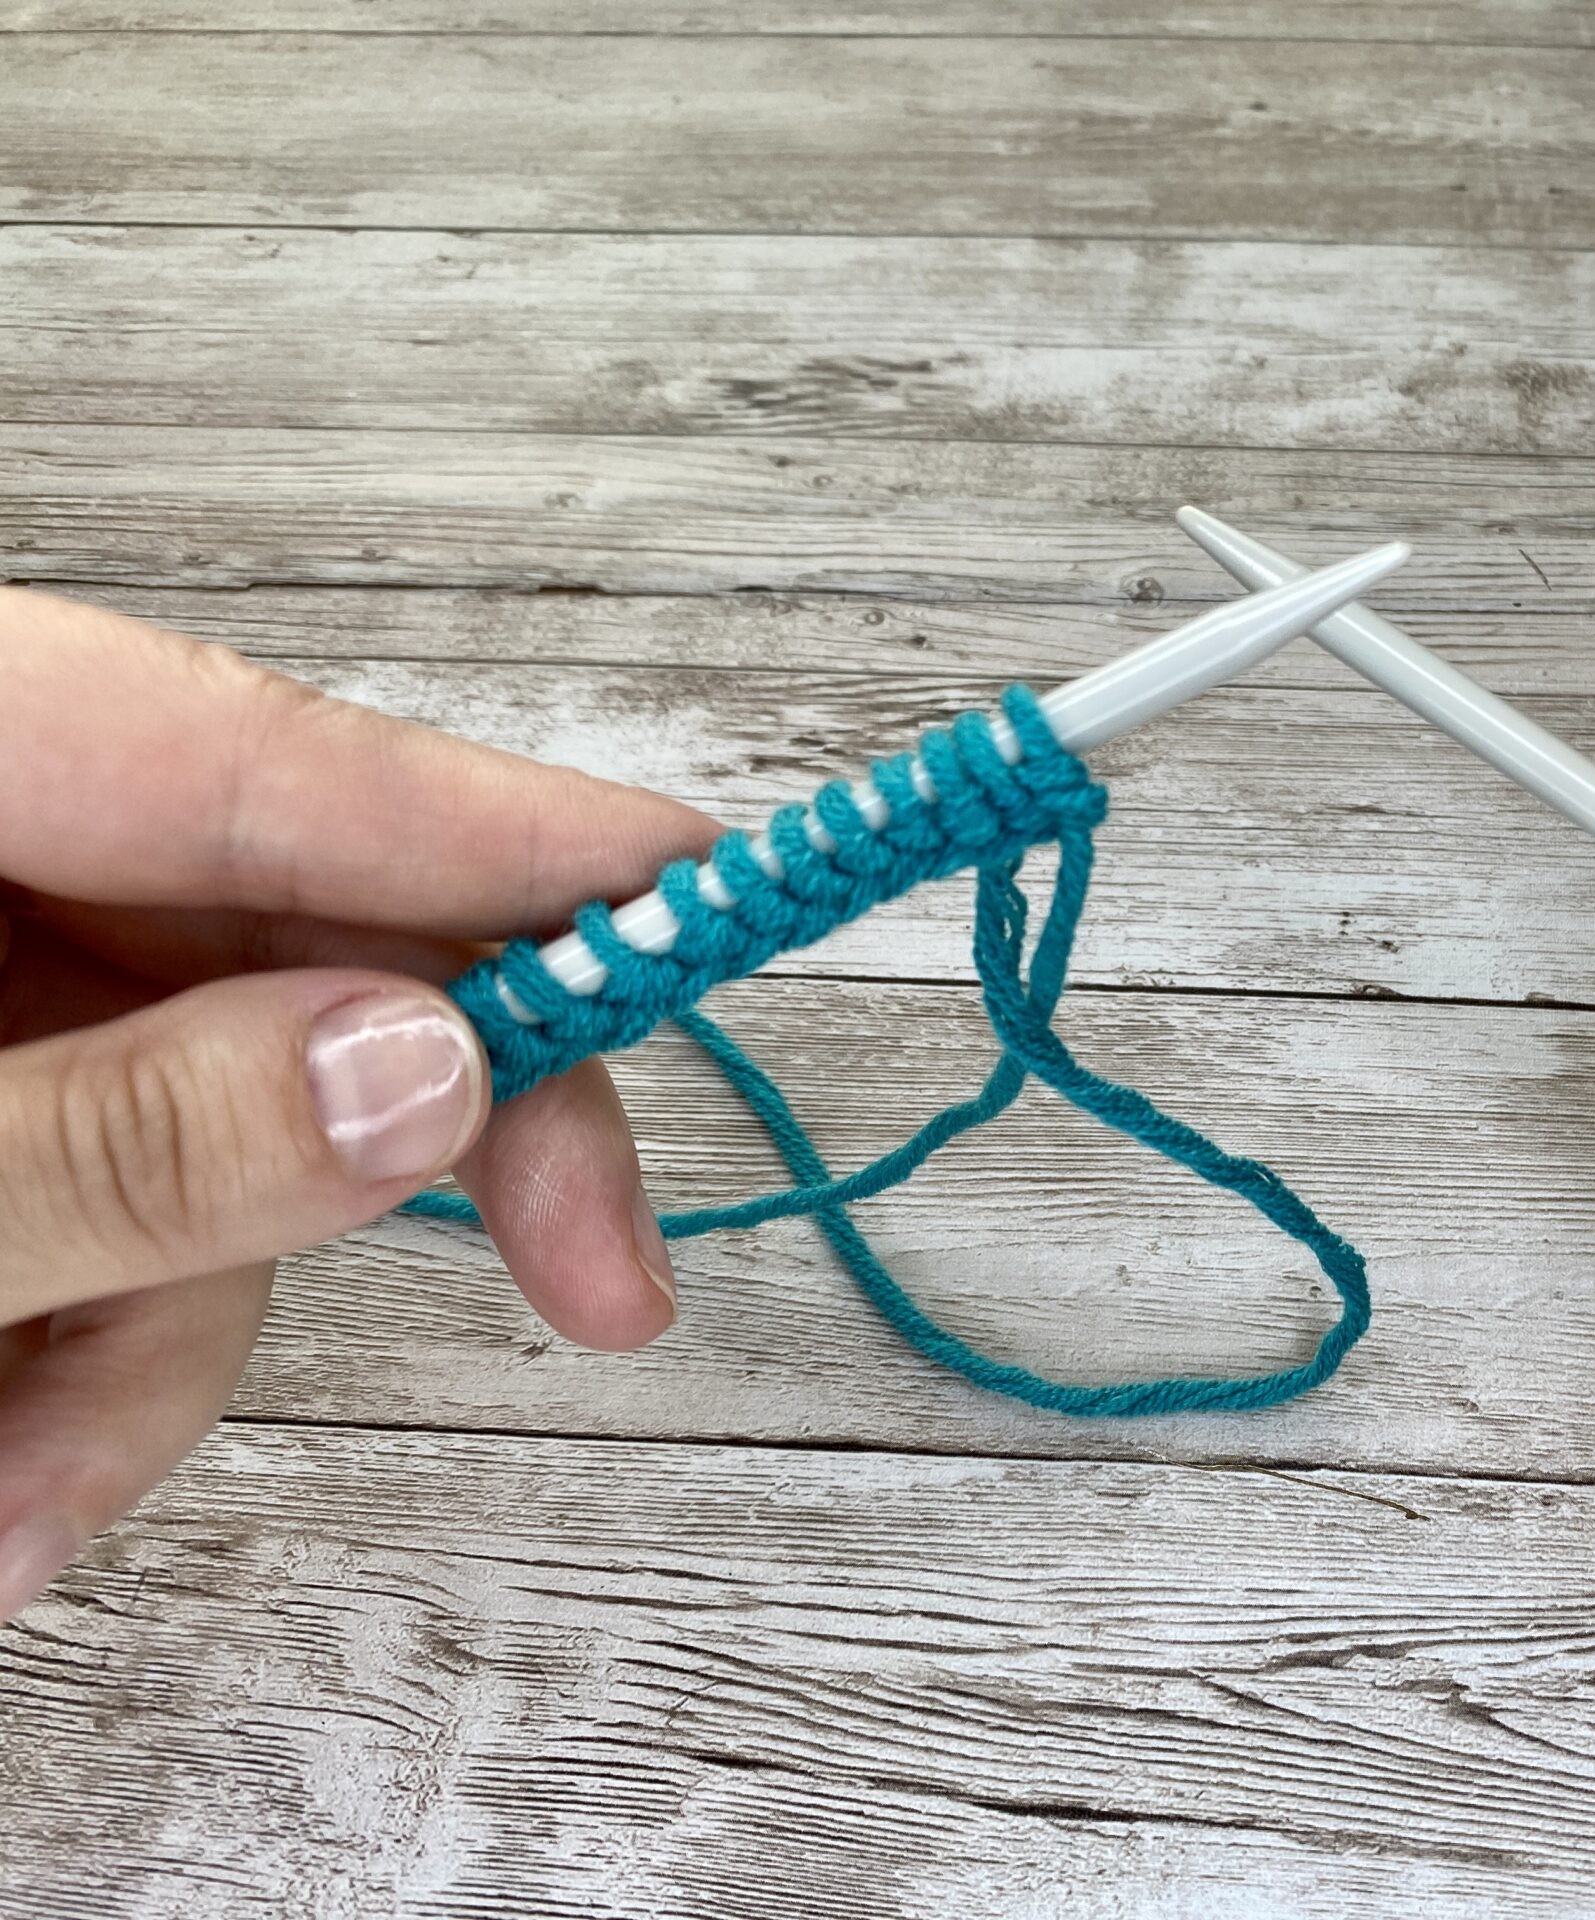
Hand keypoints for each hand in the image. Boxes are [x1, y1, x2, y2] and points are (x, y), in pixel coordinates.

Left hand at [0, 589, 714, 1618]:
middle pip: (276, 950)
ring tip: (16, 1514)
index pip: (246, 754)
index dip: (499, 824)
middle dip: (381, 1173)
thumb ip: (122, 1137)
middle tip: (609, 1299)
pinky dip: (86, 1336)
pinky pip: (102, 1184)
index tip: (710, 889)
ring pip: (201, 1117)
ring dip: (164, 1334)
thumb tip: (431, 1073)